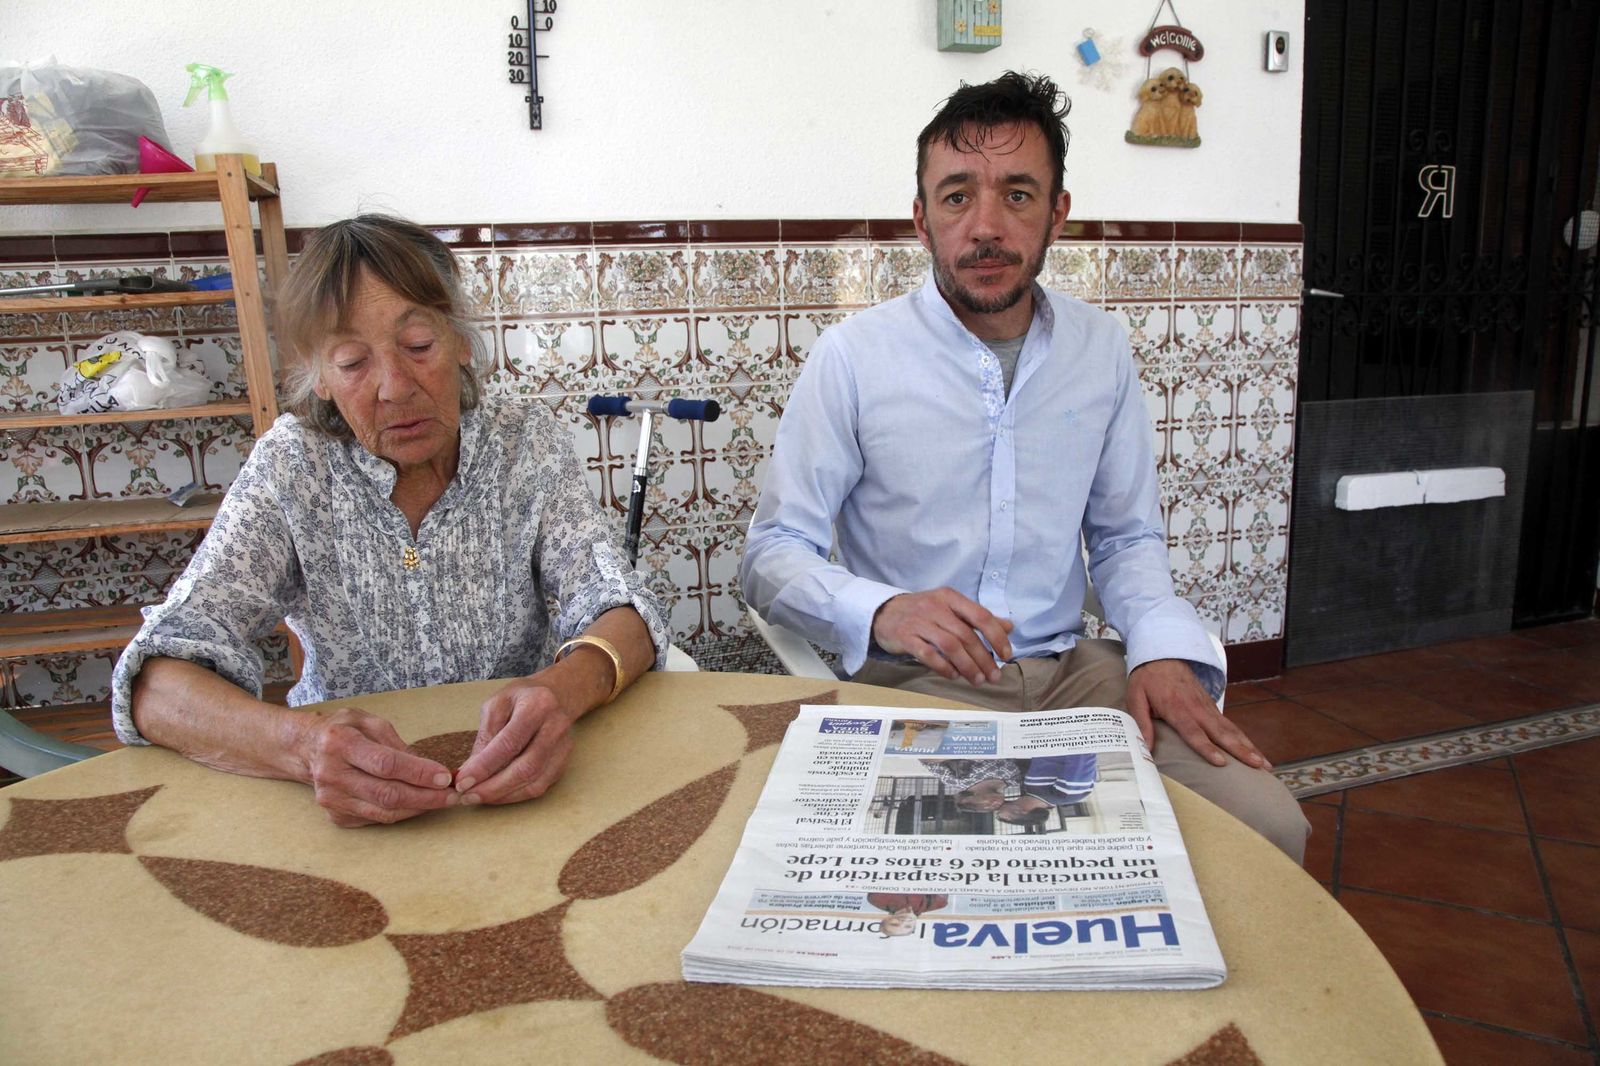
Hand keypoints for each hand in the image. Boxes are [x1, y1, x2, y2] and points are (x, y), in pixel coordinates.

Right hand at [297, 707, 457, 826]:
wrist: (305, 749)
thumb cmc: (343, 730)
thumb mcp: (368, 721)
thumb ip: (396, 741)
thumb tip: (426, 767)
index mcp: (340, 743)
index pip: (386, 764)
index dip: (418, 773)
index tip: (445, 777)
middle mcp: (331, 774)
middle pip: (386, 793)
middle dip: (425, 797)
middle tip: (452, 795)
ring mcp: (331, 799)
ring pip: (383, 812)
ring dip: (418, 808)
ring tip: (442, 801)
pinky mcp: (336, 815)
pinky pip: (376, 819)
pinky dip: (401, 813)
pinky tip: (418, 804)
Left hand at [453, 679, 575, 805]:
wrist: (555, 695)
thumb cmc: (521, 699)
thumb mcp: (496, 705)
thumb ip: (485, 736)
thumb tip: (470, 771)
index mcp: (537, 705)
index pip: (509, 743)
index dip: (484, 766)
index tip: (463, 781)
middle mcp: (556, 726)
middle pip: (526, 768)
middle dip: (493, 787)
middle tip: (468, 795)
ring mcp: (564, 746)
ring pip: (535, 782)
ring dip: (503, 795)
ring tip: (479, 797)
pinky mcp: (564, 761)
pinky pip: (540, 786)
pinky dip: (516, 795)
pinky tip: (497, 795)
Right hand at [872, 588, 1013, 685]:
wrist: (884, 612)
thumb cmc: (923, 612)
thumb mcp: (950, 608)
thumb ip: (978, 617)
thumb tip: (1009, 627)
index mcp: (950, 598)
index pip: (980, 616)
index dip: (996, 637)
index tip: (1006, 655)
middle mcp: (935, 607)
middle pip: (966, 635)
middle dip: (984, 659)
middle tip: (994, 676)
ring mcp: (919, 622)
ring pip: (950, 646)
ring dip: (967, 666)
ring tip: (977, 680)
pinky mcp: (905, 637)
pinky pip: (928, 655)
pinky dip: (944, 667)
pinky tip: (954, 676)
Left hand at [1126, 659, 1269, 768]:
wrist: (1162, 653)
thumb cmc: (1147, 678)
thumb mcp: (1135, 697)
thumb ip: (1141, 722)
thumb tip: (1146, 748)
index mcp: (1177, 708)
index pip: (1194, 732)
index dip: (1207, 748)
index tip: (1221, 762)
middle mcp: (1197, 709)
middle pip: (1221, 733)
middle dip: (1240, 750)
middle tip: (1257, 766)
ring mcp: (1207, 707)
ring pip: (1231, 730)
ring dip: (1249, 746)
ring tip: (1264, 764)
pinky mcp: (1212, 707)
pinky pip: (1230, 725)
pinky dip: (1245, 739)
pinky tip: (1255, 752)